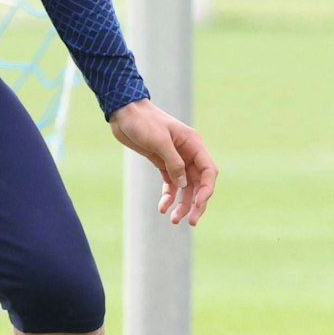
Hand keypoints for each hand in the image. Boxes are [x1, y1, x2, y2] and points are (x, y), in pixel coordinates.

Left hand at [108, 99, 216, 225]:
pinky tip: (162, 207)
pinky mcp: (162, 163)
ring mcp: (176, 159)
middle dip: (196, 202)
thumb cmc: (143, 121)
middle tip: (191, 221)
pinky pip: (171, 184)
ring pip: (185, 187)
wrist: (124, 113)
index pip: (208, 171)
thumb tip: (184, 184)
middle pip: (199, 183)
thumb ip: (173, 162)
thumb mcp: (159, 140)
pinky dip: (168, 196)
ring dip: (182, 203)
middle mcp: (188, 153)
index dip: (206, 190)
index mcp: (193, 144)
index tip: (198, 204)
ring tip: (173, 219)